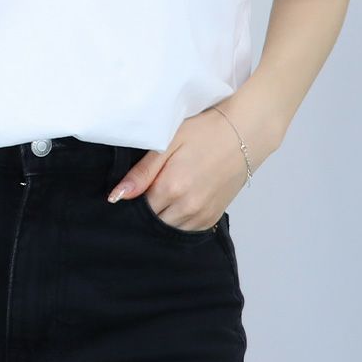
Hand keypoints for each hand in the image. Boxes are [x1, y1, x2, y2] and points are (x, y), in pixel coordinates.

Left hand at [105, 105, 267, 230]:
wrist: (244, 133)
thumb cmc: (205, 131)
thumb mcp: (168, 142)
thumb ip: (142, 173)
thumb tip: (116, 197)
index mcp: (171, 187)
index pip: (138, 209)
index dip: (134, 198)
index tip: (136, 187)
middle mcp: (186, 208)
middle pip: (152, 222)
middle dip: (147, 210)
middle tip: (151, 188)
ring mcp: (201, 215)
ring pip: (169, 229)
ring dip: (162, 217)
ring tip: (167, 191)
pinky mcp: (212, 218)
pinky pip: (186, 230)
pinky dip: (178, 219)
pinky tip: (180, 199)